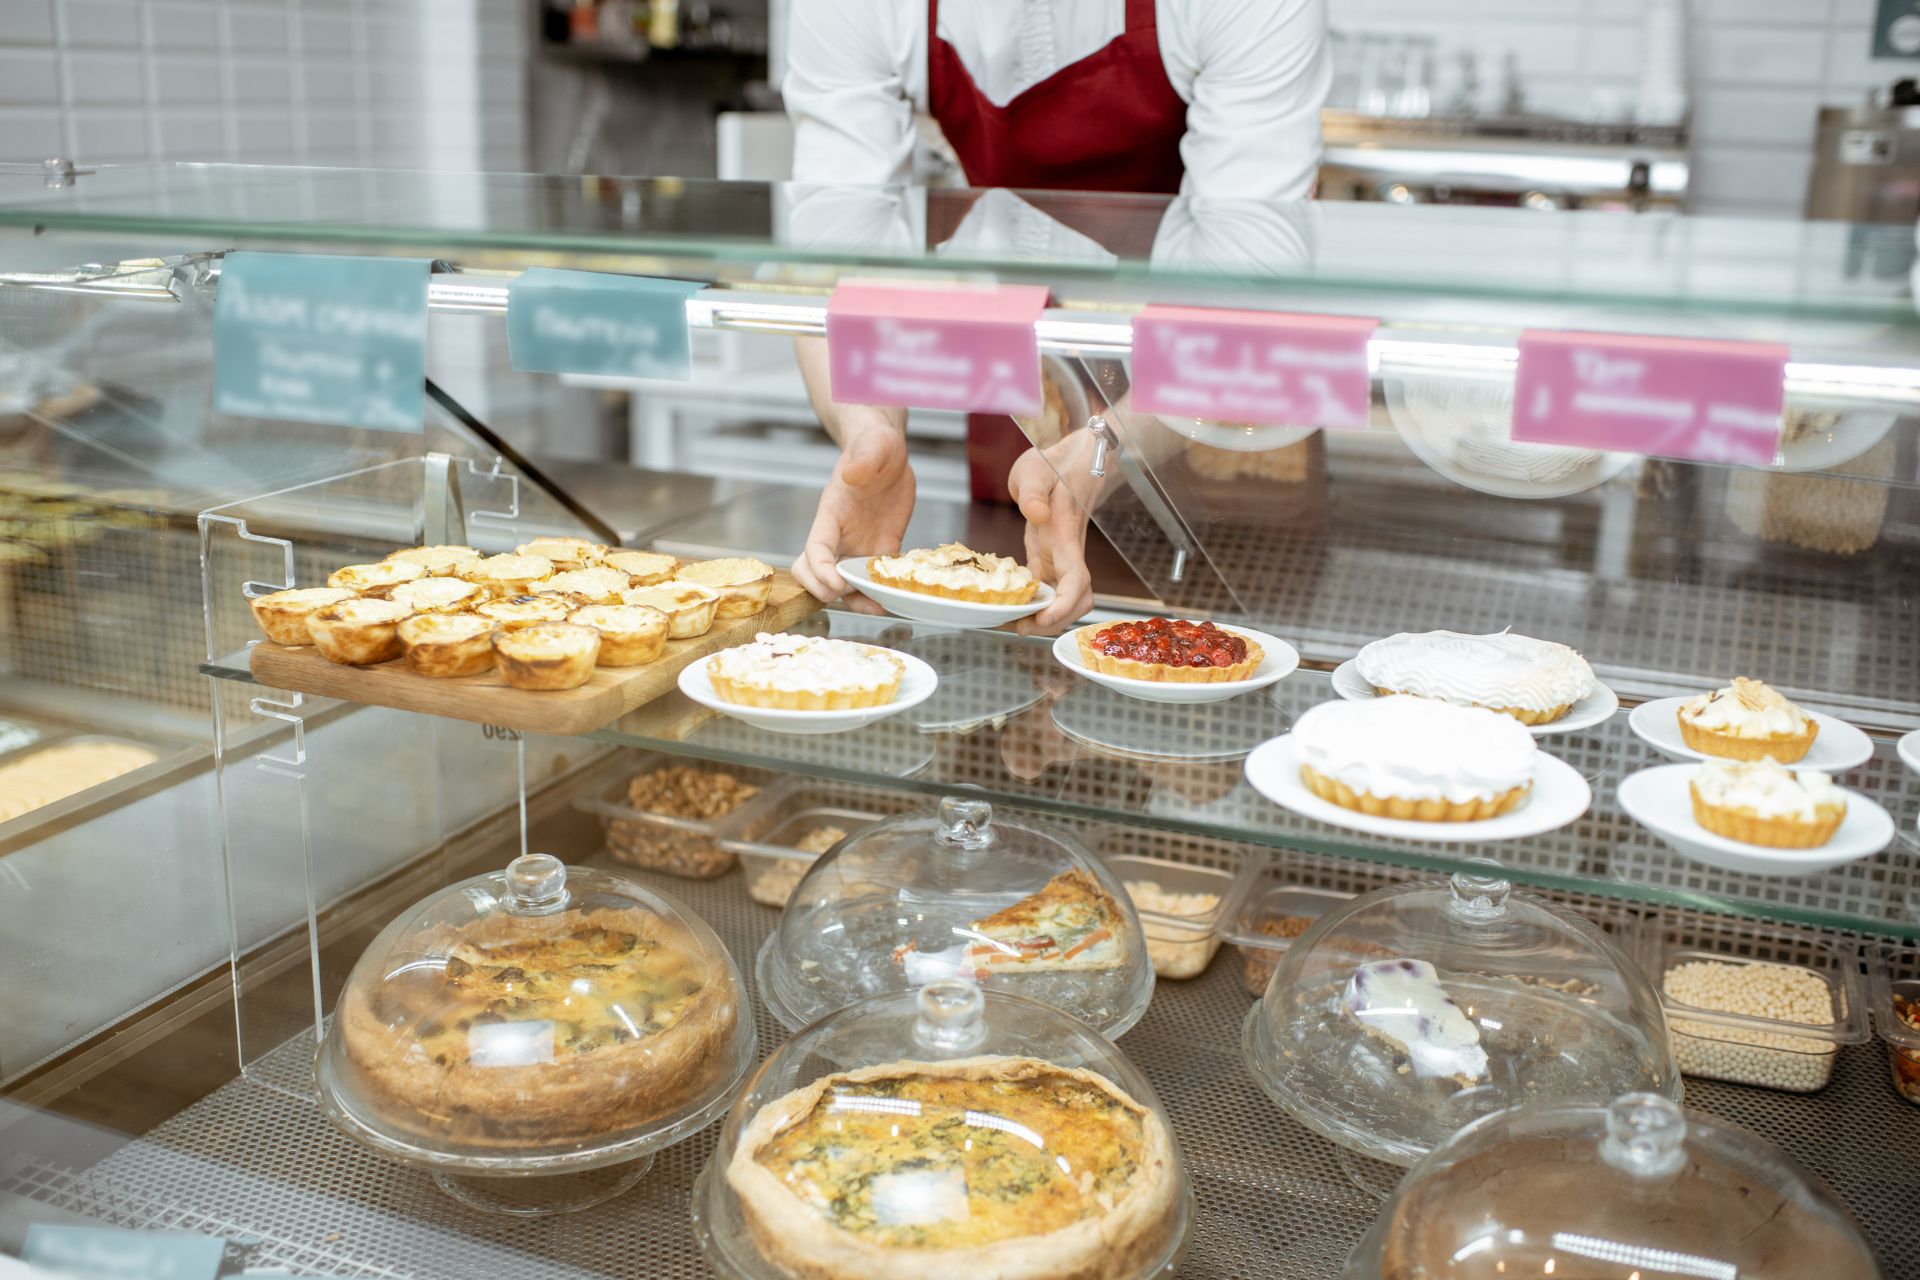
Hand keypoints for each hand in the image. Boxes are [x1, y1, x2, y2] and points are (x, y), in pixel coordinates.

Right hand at [791, 411, 914, 608]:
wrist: (888, 452)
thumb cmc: (875, 445)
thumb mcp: (875, 444)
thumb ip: (864, 457)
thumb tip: (851, 473)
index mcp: (831, 513)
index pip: (814, 548)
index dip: (819, 570)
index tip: (836, 583)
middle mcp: (839, 535)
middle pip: (814, 573)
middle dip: (826, 590)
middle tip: (850, 594)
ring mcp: (858, 546)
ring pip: (842, 585)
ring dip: (855, 601)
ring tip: (878, 606)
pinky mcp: (879, 551)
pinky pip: (872, 580)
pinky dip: (879, 593)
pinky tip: (895, 598)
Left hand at [1008, 442, 1095, 627]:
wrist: (1074, 463)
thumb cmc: (1055, 466)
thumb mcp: (1036, 470)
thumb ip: (1035, 493)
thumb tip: (1036, 515)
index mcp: (1066, 535)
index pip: (1077, 578)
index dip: (1065, 604)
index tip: (1045, 618)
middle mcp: (1067, 554)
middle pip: (1077, 600)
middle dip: (1056, 622)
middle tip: (1021, 628)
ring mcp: (1060, 560)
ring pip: (1065, 600)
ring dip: (1046, 618)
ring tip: (1013, 624)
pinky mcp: (1049, 561)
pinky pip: (1048, 592)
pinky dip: (1034, 606)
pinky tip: (1011, 610)